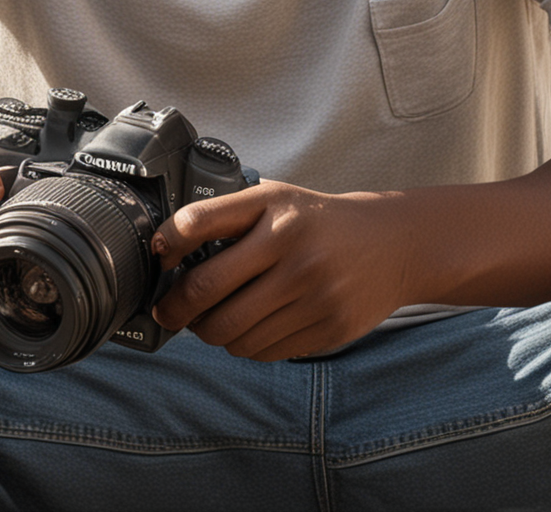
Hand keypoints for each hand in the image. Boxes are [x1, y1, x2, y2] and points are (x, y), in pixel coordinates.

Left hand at [149, 182, 413, 360]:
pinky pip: (262, 351)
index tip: (160, 261)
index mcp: (275, 211)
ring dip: (210, 332)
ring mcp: (313, 294)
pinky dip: (244, 346)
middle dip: (175, 309)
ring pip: (231, 333)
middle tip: (169, 311)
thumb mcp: (275, 198)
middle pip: (205, 295)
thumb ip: (226, 215)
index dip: (166, 246)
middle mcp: (293, 251)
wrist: (391, 245)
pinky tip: (250, 328)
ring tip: (214, 319)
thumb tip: (166, 250)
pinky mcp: (328, 328)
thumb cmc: (316, 221)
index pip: (198, 224)